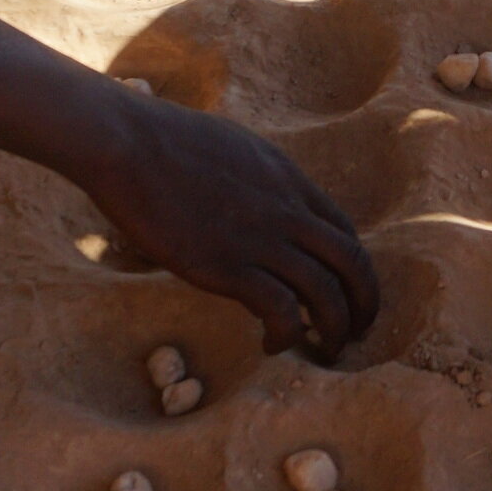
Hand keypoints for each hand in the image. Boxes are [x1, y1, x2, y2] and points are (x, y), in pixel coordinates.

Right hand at [83, 92, 377, 359]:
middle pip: (353, 263)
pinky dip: (286, 335)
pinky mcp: (227, 266)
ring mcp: (259, 239)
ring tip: (323, 349)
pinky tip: (271, 345)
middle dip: (364, 303)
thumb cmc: (161, 141)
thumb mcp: (231, 148)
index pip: (344, 230)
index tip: (345, 293)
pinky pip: (281, 311)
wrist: (126, 141)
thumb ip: (253, 177)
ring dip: (334, 329)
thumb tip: (248, 193)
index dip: (354, 268)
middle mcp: (286, 210)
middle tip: (357, 332)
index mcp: (287, 180)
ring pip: (327, 293)